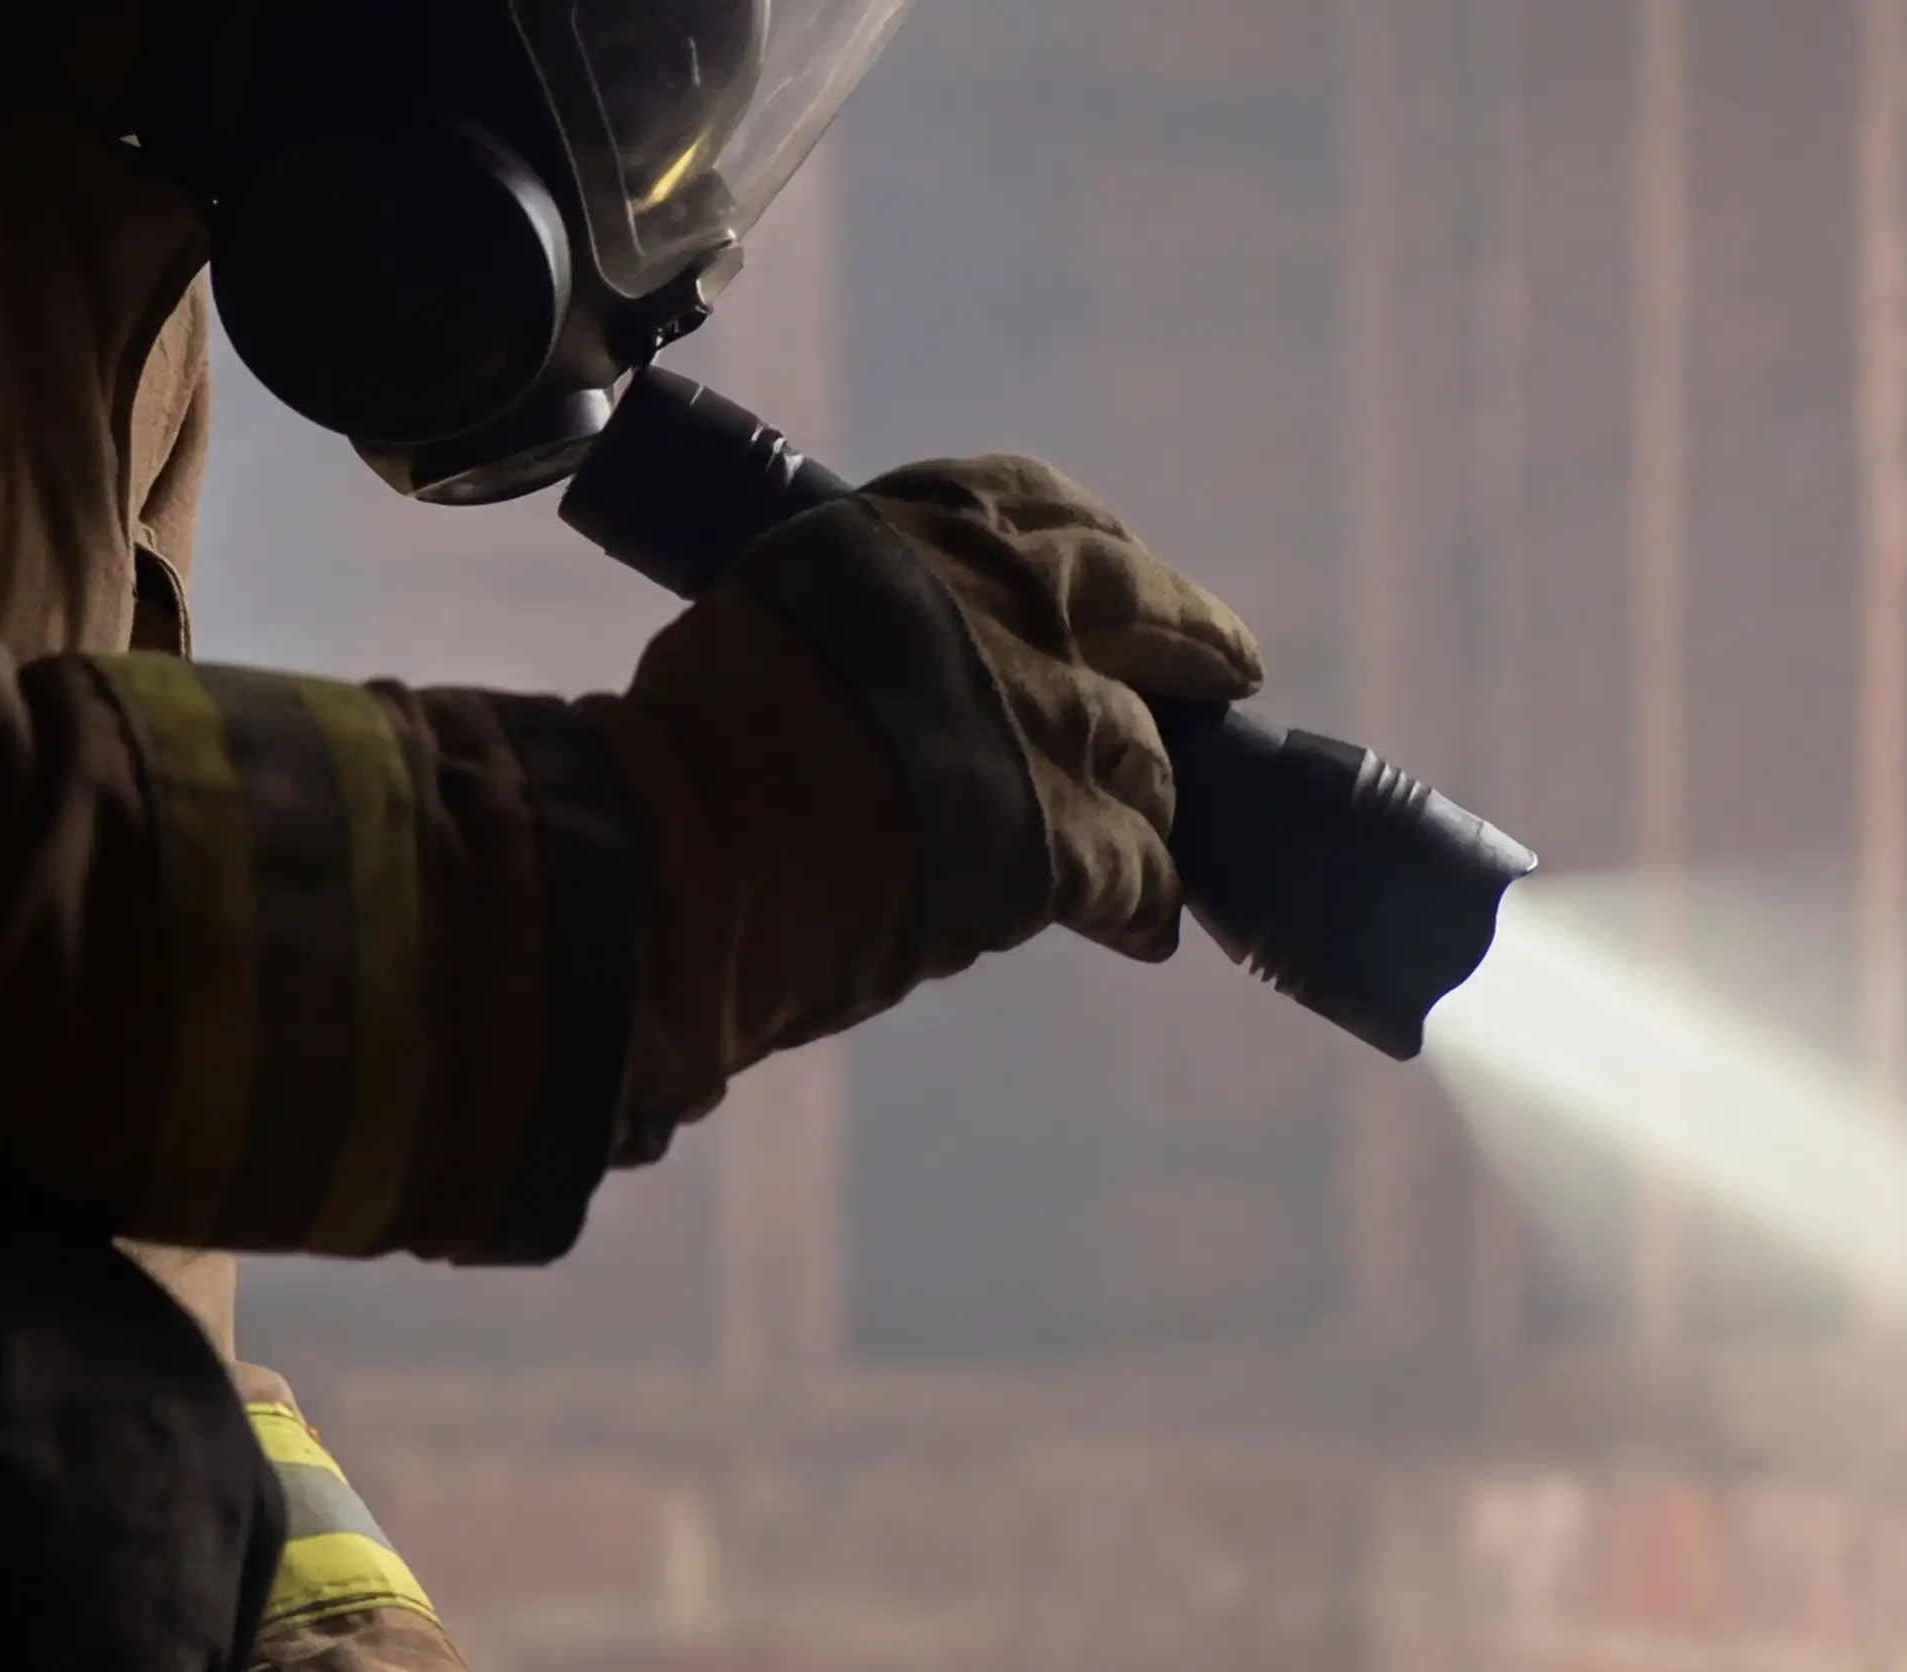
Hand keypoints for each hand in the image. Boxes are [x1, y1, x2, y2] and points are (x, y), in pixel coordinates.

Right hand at [600, 454, 1260, 1133]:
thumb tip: (899, 652)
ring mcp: (1048, 721)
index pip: (1044, 507)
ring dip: (1146, 798)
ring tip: (1138, 834)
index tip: (1132, 569)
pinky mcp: (1064, 839)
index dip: (1104, 544)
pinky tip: (1142, 928)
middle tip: (1228, 671)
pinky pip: (1141, 875)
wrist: (678, 845)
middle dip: (1197, 642)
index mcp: (921, 532)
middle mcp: (1005, 604)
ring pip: (1147, 757)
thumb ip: (867, 612)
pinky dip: (1144, 906)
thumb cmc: (687, 739)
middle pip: (1145, 609)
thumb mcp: (775, 610)